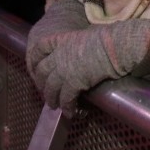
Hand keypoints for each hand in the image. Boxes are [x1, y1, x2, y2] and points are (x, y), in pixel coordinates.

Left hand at [28, 18, 149, 111]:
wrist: (115, 47)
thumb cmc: (107, 38)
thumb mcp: (84, 36)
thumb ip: (75, 45)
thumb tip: (78, 52)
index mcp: (60, 40)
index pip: (39, 48)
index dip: (34, 59)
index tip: (34, 68)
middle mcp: (58, 55)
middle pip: (42, 72)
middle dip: (41, 84)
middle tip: (46, 92)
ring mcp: (64, 69)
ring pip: (50, 88)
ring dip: (51, 99)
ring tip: (54, 106)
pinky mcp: (73, 82)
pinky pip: (65, 98)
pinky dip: (66, 107)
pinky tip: (70, 112)